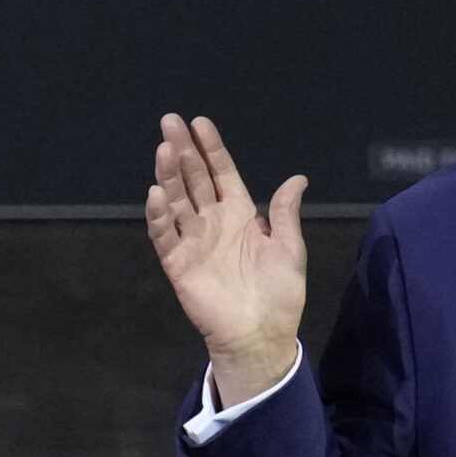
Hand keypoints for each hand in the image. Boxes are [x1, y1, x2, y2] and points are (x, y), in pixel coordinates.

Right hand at [145, 114, 308, 408]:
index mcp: (240, 214)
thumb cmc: (279, 293)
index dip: (211, 149)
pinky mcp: (178, 263)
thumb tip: (298, 178)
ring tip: (163, 148)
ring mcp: (193, 240)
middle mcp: (213, 221)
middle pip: (194, 179)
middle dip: (182, 150)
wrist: (261, 334)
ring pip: (177, 200)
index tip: (199, 123)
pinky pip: (165, 234)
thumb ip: (285, 212)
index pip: (221, 173)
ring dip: (169, 175)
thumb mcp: (289, 248)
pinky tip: (157, 193)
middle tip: (169, 122)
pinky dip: (159, 215)